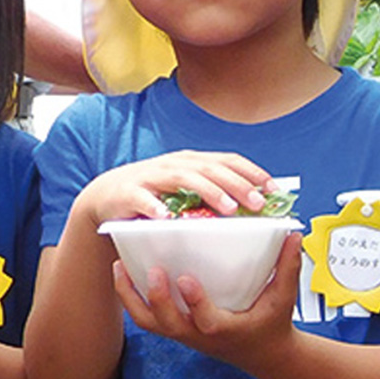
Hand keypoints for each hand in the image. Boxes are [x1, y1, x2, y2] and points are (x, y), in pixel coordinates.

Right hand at [75, 150, 279, 228]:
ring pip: (184, 178)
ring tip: (227, 208)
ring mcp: (152, 176)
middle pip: (211, 169)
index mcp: (192, 162)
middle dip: (237, 184)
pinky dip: (156, 207)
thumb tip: (251, 206)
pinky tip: (168, 217)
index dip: (252, 172)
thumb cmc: (153, 197)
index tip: (274, 189)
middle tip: (257, 203)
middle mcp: (175, 164)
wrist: (105, 198)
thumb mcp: (185, 192)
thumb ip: (212, 195)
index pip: (228, 160)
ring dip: (208, 192)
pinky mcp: (129, 193)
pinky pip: (144, 199)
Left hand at [112, 230, 303, 371]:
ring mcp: (184, 334)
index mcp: (225, 329)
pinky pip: (146, 317)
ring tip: (120, 267)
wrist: (263, 355)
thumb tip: (293, 234)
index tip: (186, 278)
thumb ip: (288, 267)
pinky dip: (130, 297)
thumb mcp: (285, 299)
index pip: (206, 321)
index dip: (195, 302)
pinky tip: (123, 272)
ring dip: (131, 297)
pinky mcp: (175, 329)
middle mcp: (199, 335)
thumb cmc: (273, 324)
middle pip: (169, 324)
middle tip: (152, 269)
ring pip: (149, 322)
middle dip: (157, 298)